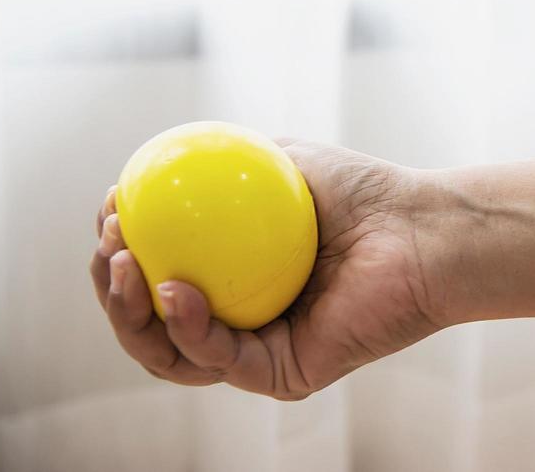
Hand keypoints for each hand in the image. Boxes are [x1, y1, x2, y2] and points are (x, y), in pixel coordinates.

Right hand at [90, 140, 450, 398]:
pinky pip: (222, 361)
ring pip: (173, 353)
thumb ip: (221, 164)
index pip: (159, 276)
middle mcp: (244, 318)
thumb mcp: (282, 161)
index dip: (121, 253)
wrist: (425, 228)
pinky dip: (189, 330)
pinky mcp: (284, 374)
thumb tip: (149, 168)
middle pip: (152, 323)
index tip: (109, 214)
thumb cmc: (368, 191)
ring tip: (129, 266)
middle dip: (113, 290)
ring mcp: (262, 350)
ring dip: (134, 314)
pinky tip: (175, 291)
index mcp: (237, 276)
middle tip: (109, 247)